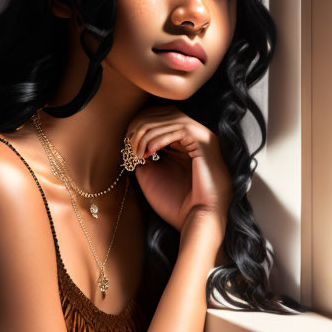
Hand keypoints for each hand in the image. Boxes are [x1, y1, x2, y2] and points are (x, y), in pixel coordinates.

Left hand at [125, 105, 232, 233]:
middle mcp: (195, 135)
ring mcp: (202, 136)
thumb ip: (142, 153)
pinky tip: (149, 152)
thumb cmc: (175, 201)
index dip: (140, 124)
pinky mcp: (205, 142)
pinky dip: (160, 138)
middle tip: (128, 146)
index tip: (126, 144)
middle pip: (164, 112)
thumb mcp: (150, 173)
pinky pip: (179, 128)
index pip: (160, 117)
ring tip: (137, 154)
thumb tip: (130, 139)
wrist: (195, 219)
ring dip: (148, 133)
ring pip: (170, 118)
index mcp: (183, 141)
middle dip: (141, 126)